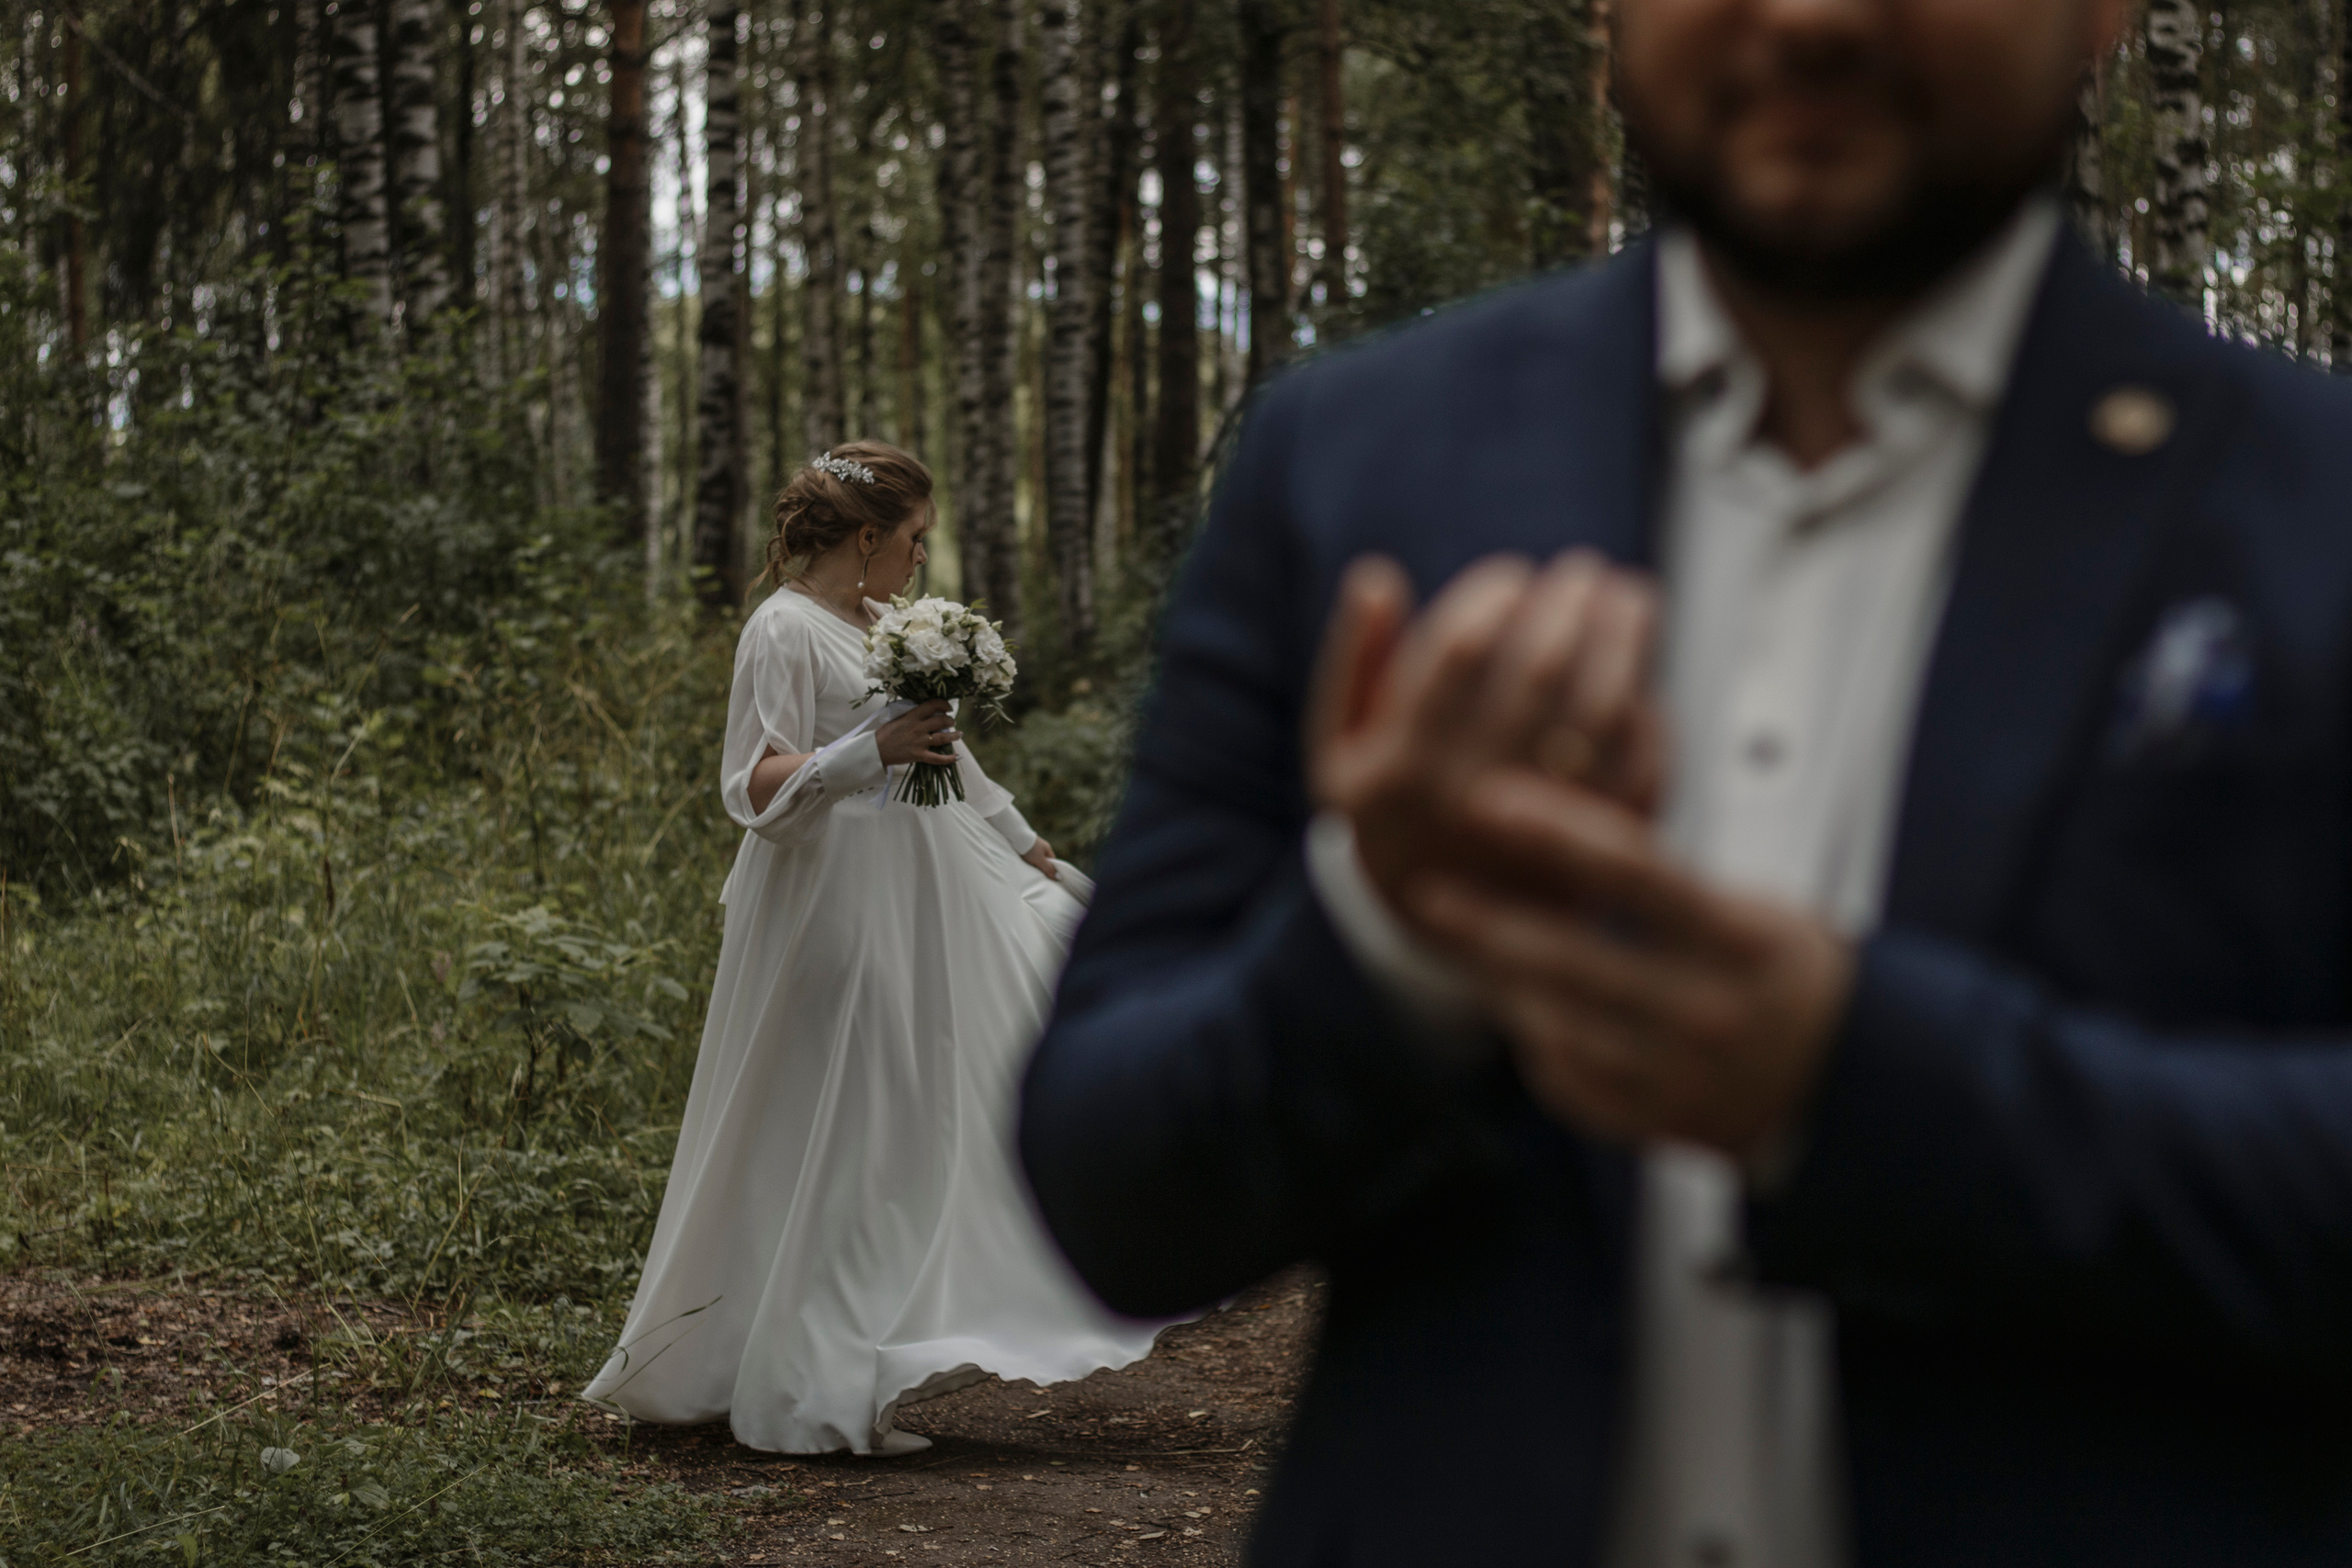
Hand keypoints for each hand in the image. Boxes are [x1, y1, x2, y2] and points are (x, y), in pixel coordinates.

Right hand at [877, 699, 958, 767]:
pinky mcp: (919, 755)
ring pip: (943, 737)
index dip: (944, 704)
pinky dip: (949, 759)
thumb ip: (912, 714)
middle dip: (950, 720)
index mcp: (912, 716)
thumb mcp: (897, 718)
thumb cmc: (885, 733)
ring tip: (959, 734)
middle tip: (952, 722)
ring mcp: (919, 742)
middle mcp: (918, 728)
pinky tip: (958, 757)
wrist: (876, 750)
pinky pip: (937, 758)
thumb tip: (925, 710)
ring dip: (954, 735)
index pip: (932, 705)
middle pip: (941, 721)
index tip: (948, 707)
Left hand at [1022, 835, 1060, 879]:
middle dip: (1043, 868)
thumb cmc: (1029, 848)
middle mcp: (1041, 847)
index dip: (1052, 870)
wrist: (1015, 836)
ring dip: (1035, 864)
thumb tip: (1059, 877)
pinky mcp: (1025, 847)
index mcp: (1047, 849)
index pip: (1053, 861)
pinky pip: (1029, 856)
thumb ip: (1048, 868)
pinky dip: (1029, 861)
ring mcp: (1033, 846)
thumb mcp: (1040, 860)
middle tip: (1040, 877)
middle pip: (1044, 860)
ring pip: (1036, 858)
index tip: (1050, 878)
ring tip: (1032, 872)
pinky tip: (1025, 865)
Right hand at [1305, 551, 1667, 937]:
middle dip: (1570, 603)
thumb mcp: (1339, 749)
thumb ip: (1352, 662)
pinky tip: (1640, 681)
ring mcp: (1541, 831)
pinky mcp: (1596, 854)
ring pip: (1603, 712)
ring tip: (1627, 600)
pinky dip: (1649, 714)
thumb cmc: (1391, 814)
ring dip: (1625, 641)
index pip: (1457, 651)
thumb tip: (1375, 577)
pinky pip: (1641, 768)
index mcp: (1401, 768)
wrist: (1437, 933)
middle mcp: (1472, 801)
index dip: (1493, 596)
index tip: (1511, 576)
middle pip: (1540, 671)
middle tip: (1582, 573)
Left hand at [1413, 770, 1852, 1163]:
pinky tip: (1509, 990)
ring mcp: (1677, 1075)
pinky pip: (1563, 1070)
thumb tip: (1557, 822)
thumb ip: (1660, 877)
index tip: (1492, 801)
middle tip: (1428, 886)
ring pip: (1557, 1019)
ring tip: (1452, 928)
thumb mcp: (1748, 907)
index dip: (1558, 832)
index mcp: (1745, 941)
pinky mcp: (1647, 1118)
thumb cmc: (1779, 973)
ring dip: (1496, 972)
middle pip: (1576, 959)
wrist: (1841, 1085)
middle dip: (1490, 921)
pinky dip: (1530, 1026)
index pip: (1641, 872)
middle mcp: (1710, 1012)